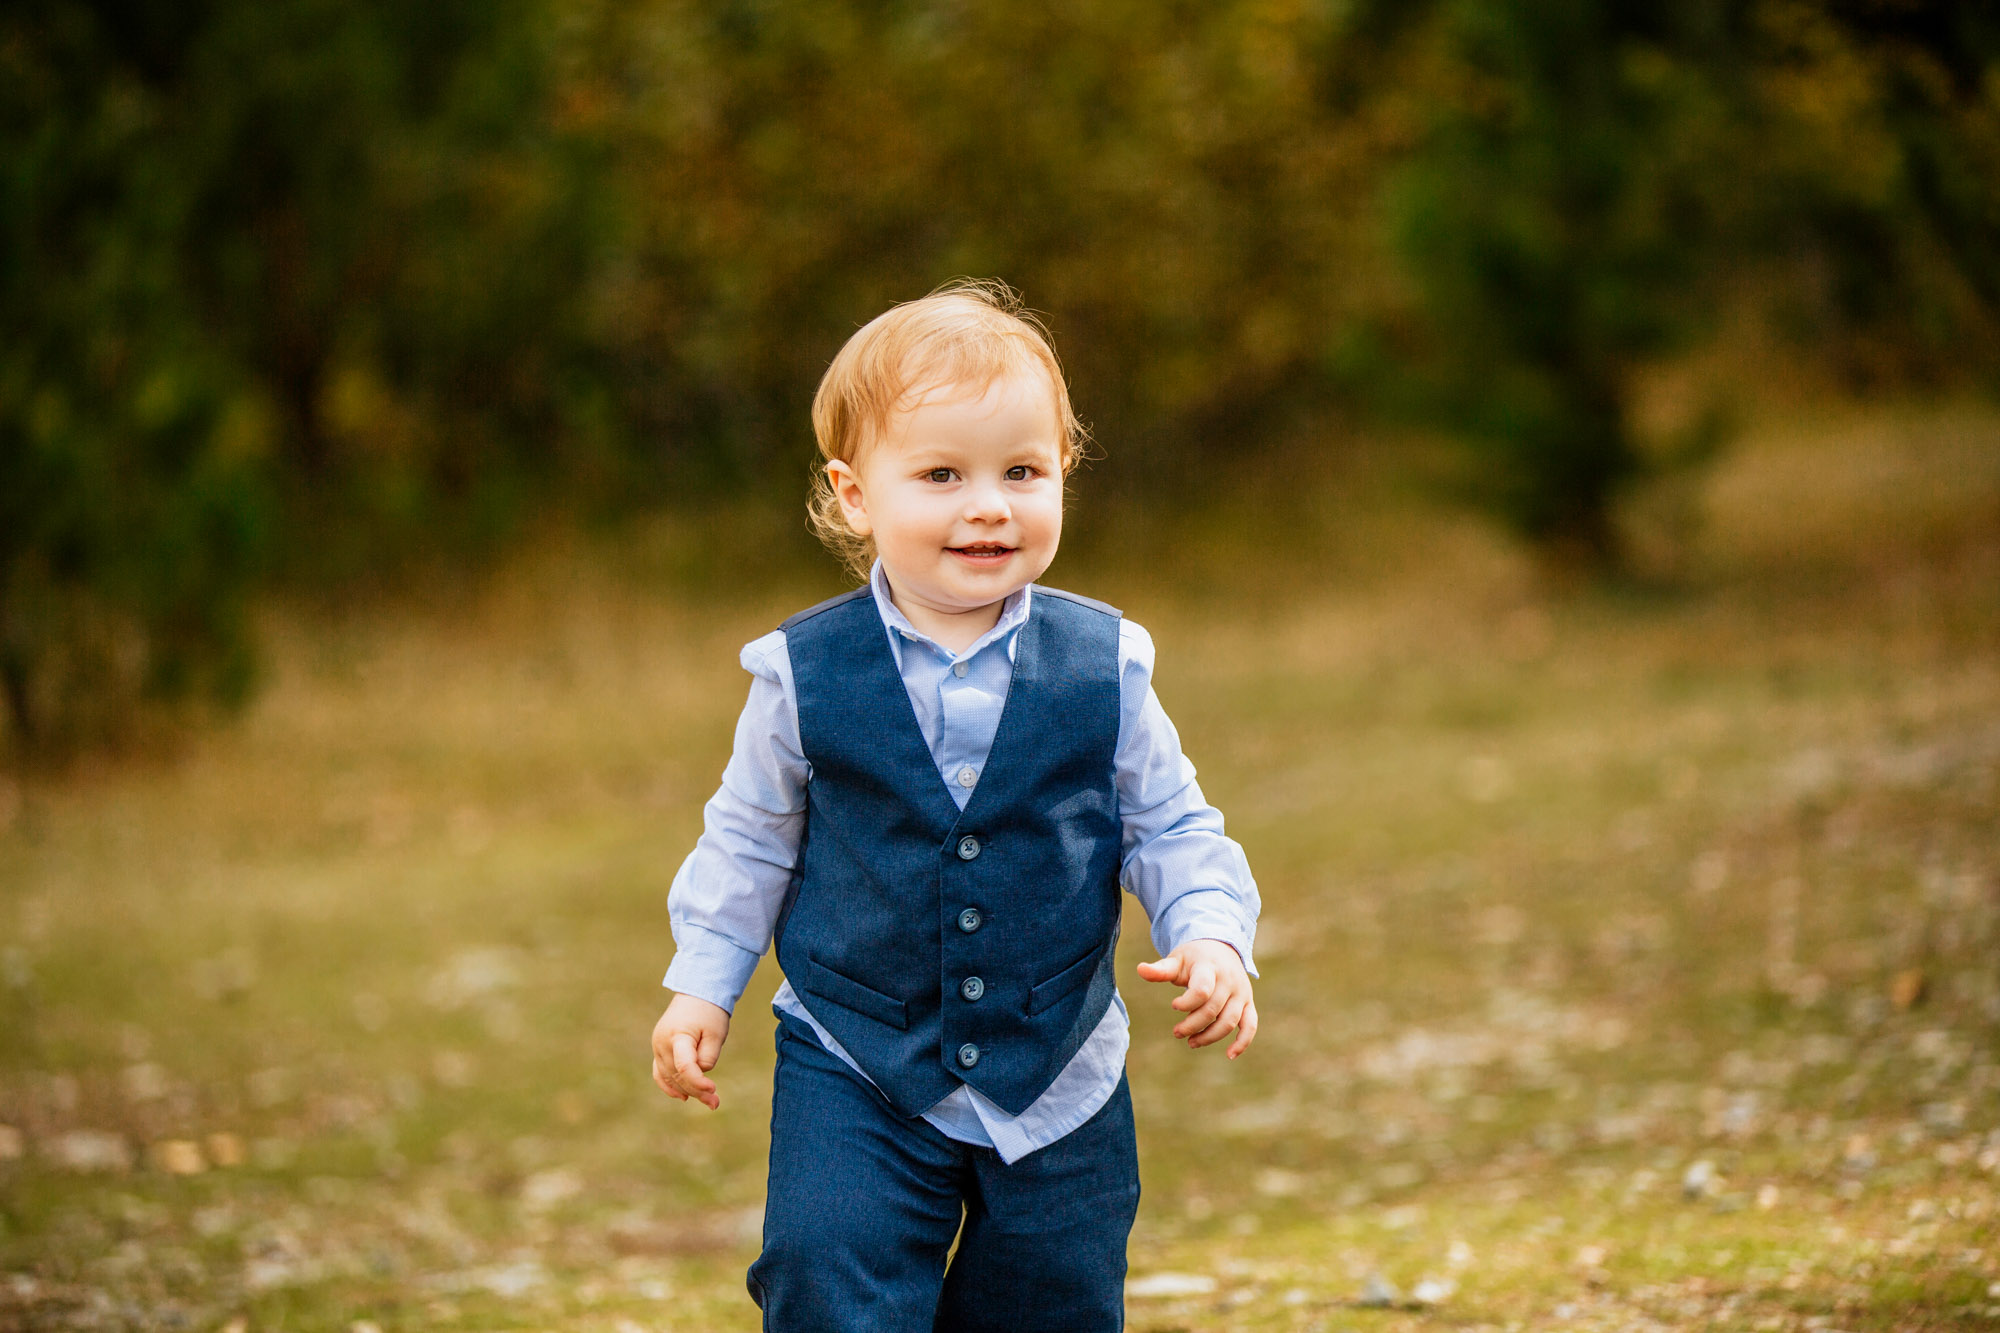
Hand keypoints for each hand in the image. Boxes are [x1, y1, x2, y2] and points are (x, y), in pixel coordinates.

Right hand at [651, 993, 730, 1109]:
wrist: (695, 994)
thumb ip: (708, 1055)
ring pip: (669, 1077)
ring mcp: (657, 1047)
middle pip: (677, 1075)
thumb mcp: (716, 1033)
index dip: (698, 1082)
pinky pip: (660, 1073)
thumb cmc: (709, 1013)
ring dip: (687, 1091)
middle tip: (716, 1103)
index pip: (684, 1066)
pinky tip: (683, 1097)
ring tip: (709, 1101)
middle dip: (697, 1091)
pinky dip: (669, 1086)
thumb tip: (700, 1073)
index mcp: (677, 1036)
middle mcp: (662, 1043)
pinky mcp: (659, 1050)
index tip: (713, 1089)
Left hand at [1135, 939, 1257, 1058]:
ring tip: (1191, 1042)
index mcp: (1210, 967)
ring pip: (1228, 1021)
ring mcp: (1241, 993)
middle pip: (1211, 1010)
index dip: (1186, 1003)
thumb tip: (1139, 969)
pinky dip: (1243, 1042)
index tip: (1173, 1005)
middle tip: (1176, 1032)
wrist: (1221, 946)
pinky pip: (1250, 1025)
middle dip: (1192, 1025)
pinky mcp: (1248, 1003)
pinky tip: (1230, 1055)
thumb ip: (1160, 970)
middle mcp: (1229, 980)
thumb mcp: (1176, 959)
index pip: (1201, 990)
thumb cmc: (1193, 957)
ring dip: (1209, 1036)